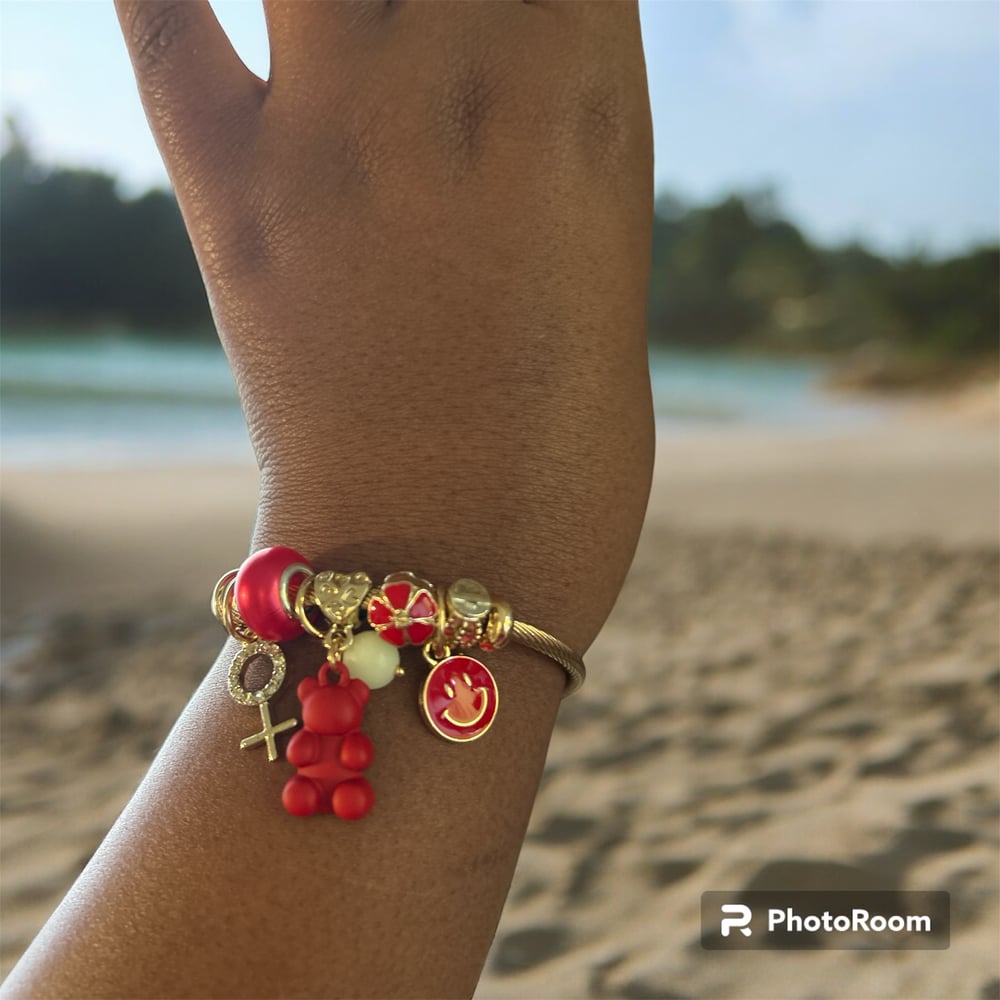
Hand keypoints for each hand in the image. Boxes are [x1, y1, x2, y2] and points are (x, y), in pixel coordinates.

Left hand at [116, 0, 653, 651]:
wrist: (454, 562)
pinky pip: (161, 11)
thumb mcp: (607, 239)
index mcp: (584, 92)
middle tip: (425, 27)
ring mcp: (335, 126)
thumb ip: (566, 103)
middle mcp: (458, 78)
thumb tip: (520, 29)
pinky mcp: (230, 189)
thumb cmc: (566, 434)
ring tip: (340, 22)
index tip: (509, 7)